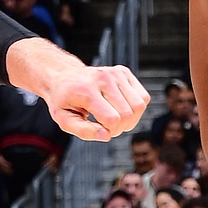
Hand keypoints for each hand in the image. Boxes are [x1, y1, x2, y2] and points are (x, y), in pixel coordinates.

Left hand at [7, 39, 150, 139]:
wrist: (64, 76)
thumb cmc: (64, 100)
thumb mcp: (64, 119)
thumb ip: (83, 131)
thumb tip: (106, 135)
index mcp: (86, 90)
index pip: (112, 119)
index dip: (110, 131)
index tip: (99, 129)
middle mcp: (103, 78)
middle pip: (128, 113)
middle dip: (121, 127)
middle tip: (107, 126)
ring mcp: (116, 73)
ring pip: (139, 105)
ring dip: (131, 119)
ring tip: (115, 117)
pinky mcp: (124, 72)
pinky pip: (143, 97)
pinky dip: (135, 108)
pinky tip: (121, 107)